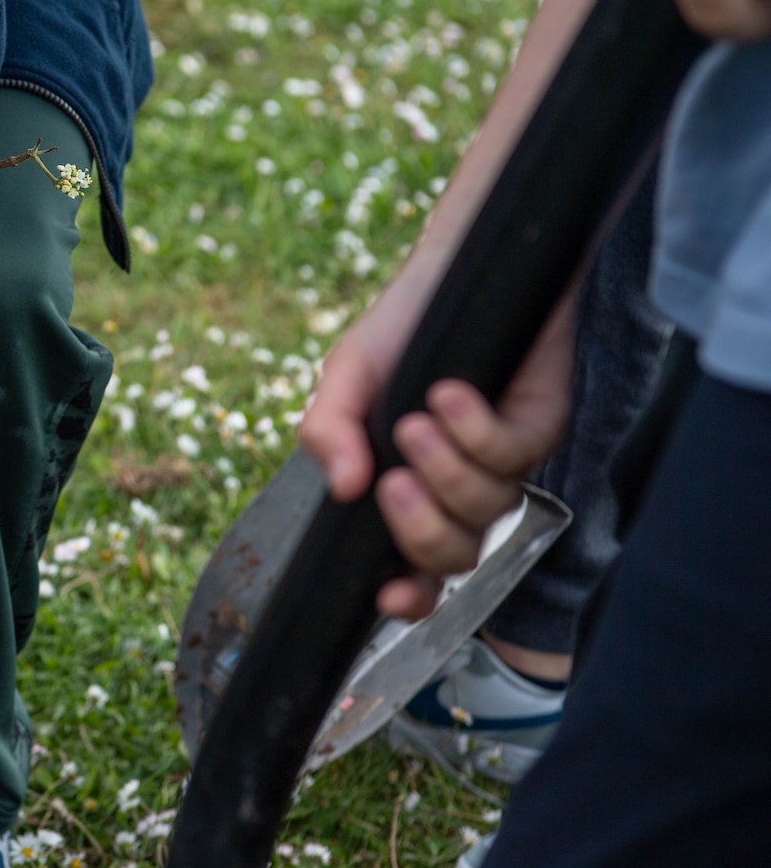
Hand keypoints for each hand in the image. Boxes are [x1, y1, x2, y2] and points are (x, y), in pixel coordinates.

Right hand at [301, 293, 573, 618]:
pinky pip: (513, 455)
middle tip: (394, 482)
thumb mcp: (345, 378)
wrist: (454, 267)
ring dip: (447, 470)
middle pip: (453, 557)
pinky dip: (476, 429)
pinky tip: (449, 394)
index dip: (408, 600)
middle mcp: (459, 490)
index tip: (385, 595)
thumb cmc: (398, 331)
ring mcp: (504, 463)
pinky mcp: (539, 425)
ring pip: (488, 508)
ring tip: (415, 420)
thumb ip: (328, 431)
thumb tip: (345, 488)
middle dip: (422, 529)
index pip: (414, 573)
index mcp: (407, 492)